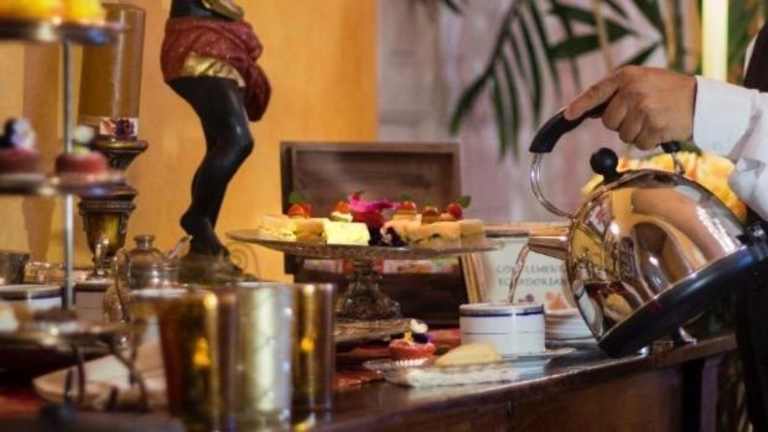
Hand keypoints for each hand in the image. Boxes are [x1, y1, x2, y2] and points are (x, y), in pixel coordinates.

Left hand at [564, 66, 695, 149]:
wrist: (702, 102)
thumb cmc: (668, 91)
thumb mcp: (642, 80)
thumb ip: (616, 92)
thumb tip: (587, 110)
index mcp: (627, 76)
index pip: (596, 92)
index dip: (580, 105)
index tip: (567, 115)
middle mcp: (633, 91)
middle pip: (608, 121)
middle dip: (621, 122)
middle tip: (641, 113)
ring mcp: (644, 109)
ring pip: (623, 135)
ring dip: (636, 132)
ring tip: (654, 119)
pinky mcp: (655, 127)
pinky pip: (639, 144)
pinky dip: (648, 141)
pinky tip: (660, 128)